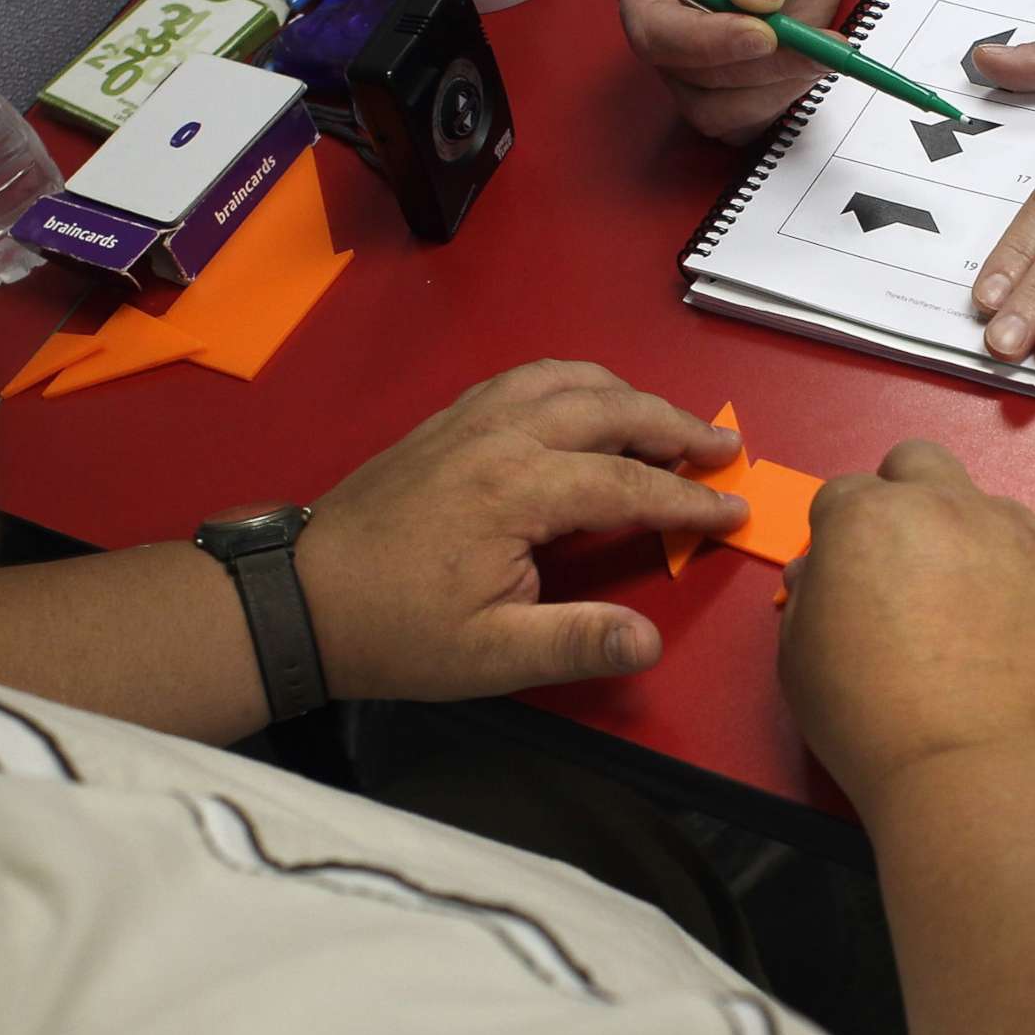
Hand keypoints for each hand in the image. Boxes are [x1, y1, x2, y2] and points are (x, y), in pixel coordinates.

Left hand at [295, 361, 747, 698]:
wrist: (299, 597)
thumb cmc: (395, 632)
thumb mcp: (490, 655)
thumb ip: (576, 642)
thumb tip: (649, 643)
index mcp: (517, 489)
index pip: (630, 485)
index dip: (689, 500)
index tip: (735, 511)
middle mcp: (500, 435)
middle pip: (611, 408)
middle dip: (676, 426)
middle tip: (724, 449)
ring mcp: (469, 418)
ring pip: (568, 378)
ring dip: (627, 395)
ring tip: (667, 426)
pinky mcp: (447, 420)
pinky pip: (527, 378)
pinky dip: (575, 384)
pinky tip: (588, 407)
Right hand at [614, 0, 852, 138]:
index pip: (657, 32)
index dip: (708, 42)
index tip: (764, 33)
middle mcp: (665, 33)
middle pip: (693, 81)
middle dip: (760, 68)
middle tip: (815, 42)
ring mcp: (698, 66)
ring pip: (722, 112)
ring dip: (776, 89)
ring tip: (821, 47)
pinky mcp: (734, 87)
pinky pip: (749, 120)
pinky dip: (785, 99)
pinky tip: (813, 62)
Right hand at [778, 440, 1034, 808]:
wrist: (973, 765)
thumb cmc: (877, 723)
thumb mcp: (799, 661)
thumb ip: (807, 597)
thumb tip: (821, 574)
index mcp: (864, 518)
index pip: (844, 492)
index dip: (843, 534)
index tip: (852, 570)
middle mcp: (941, 505)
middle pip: (918, 462)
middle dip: (906, 496)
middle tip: (907, 561)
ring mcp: (1013, 529)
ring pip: (989, 499)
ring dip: (974, 533)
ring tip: (973, 603)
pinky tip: (1027, 599)